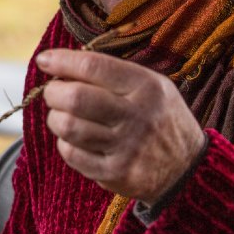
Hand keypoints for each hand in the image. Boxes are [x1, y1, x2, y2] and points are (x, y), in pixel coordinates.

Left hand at [37, 48, 205, 204]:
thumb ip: (112, 72)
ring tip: (62, 116)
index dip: (62, 61)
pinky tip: (75, 140)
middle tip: (53, 93)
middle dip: (53, 92)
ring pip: (68, 127)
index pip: (94, 67)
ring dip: (55, 118)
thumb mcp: (152, 85)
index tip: (45, 60)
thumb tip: (61, 63)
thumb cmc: (159, 118)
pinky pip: (72, 154)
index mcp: (146, 86)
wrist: (188, 169)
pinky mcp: (115, 173)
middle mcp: (137, 116)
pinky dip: (65, 144)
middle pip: (75, 98)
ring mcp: (126, 147)